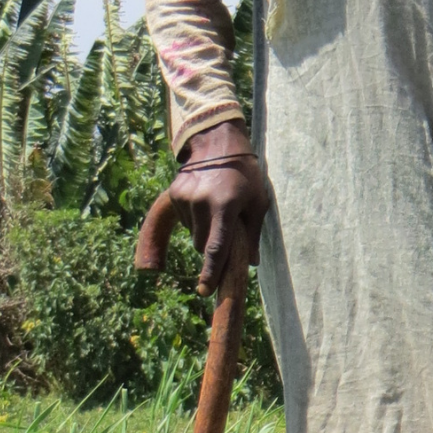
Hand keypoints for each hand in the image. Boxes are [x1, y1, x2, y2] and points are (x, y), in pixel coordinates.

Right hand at [167, 120, 269, 295]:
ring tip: (216, 207)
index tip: (205, 291)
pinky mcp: (174, 194)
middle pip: (201, 245)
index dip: (211, 272)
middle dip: (212, 245)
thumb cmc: (245, 173)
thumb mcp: (258, 201)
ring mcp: (185, 198)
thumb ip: (253, 234)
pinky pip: (183, 221)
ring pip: (191, 234)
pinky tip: (204, 201)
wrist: (217, 141)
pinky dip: (194, 219)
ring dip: (203, 231)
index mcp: (225, 206)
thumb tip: (249, 264)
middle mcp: (202, 203)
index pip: (216, 248)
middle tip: (225, 226)